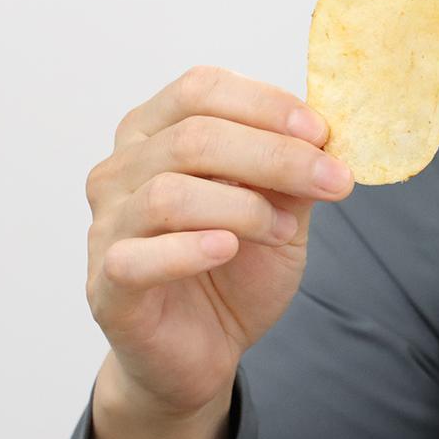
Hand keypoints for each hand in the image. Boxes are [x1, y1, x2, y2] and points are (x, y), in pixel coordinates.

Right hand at [84, 65, 353, 419]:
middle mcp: (120, 170)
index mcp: (154, 132)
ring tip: (282, 231)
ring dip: (243, 208)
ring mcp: (106, 226)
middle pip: (192, 137)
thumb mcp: (279, 210)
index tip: (321, 132)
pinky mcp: (107, 285)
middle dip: (275, 155)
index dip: (265, 103)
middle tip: (332, 181)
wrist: (204, 349)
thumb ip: (290, 174)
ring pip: (168, 193)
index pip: (201, 89)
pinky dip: (190, 249)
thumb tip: (324, 138)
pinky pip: (139, 257)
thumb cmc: (234, 268)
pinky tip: (228, 249)